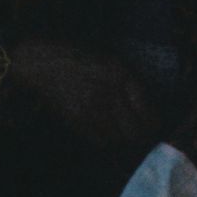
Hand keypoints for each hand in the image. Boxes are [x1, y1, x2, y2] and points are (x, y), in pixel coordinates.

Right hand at [5, 39, 159, 153]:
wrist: (42, 63)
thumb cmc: (78, 56)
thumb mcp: (110, 59)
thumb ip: (130, 79)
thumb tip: (148, 104)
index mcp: (120, 75)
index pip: (147, 111)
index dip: (154, 124)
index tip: (155, 126)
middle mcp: (108, 94)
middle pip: (135, 131)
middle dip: (142, 136)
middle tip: (143, 135)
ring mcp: (91, 109)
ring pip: (118, 139)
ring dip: (123, 139)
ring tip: (123, 134)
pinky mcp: (76, 120)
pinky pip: (99, 140)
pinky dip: (105, 140)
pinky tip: (105, 132)